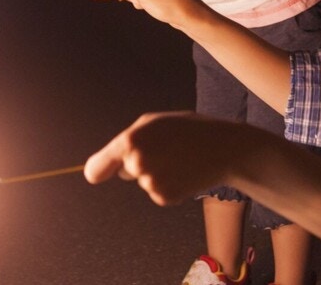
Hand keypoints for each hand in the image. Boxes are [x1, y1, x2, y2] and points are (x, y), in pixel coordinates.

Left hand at [84, 112, 242, 204]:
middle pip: (126, 172)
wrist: (223, 148)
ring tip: (179, 158)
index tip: (97, 175)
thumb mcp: (153, 123)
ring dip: (157, 174)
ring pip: (143, 182)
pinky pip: (158, 193)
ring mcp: (150, 183)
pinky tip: (184, 172)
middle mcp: (136, 163)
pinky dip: (170, 185)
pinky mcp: (164, 197)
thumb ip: (125, 143)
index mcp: (130, 141)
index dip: (98, 171)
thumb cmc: (187, 130)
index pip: (97, 167)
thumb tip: (100, 171)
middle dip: (139, 164)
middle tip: (166, 149)